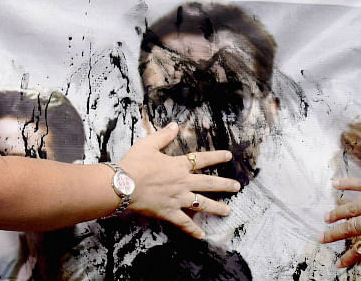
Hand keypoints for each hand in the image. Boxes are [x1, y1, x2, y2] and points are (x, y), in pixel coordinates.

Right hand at [118, 123, 241, 238]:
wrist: (123, 185)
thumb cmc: (134, 163)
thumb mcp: (148, 144)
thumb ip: (164, 135)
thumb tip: (175, 125)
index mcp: (178, 165)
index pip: (202, 159)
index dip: (217, 157)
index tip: (229, 156)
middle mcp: (182, 182)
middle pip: (208, 183)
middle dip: (225, 185)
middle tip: (237, 187)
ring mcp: (178, 199)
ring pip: (202, 204)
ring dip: (216, 208)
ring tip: (228, 211)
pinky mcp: (169, 212)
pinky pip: (184, 223)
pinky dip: (193, 230)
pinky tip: (202, 236)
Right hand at [322, 175, 360, 280]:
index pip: (360, 250)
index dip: (348, 258)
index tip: (339, 263)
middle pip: (349, 228)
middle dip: (333, 235)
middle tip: (321, 237)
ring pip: (350, 208)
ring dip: (337, 213)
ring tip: (326, 217)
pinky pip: (360, 184)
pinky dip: (347, 184)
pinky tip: (335, 183)